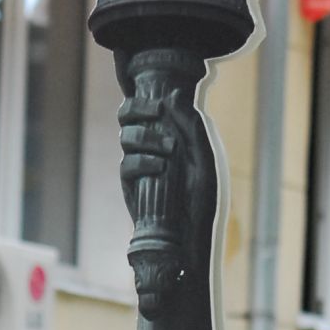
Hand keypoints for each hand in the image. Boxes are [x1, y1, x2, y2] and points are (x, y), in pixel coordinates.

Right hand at [116, 84, 217, 278]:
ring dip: (147, 137)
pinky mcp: (130, 185)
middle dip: (137, 110)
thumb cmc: (201, 198)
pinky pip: (127, 165)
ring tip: (170, 150)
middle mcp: (147, 147)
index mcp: (164, 134)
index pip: (142, 107)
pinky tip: (161, 168)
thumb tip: (173, 94)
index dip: (143, 101)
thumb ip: (191, 126)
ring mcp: (137, 165)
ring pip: (126, 138)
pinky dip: (143, 162)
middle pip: (126, 116)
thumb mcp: (203, 157)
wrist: (191, 235)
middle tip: (156, 113)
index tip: (159, 105)